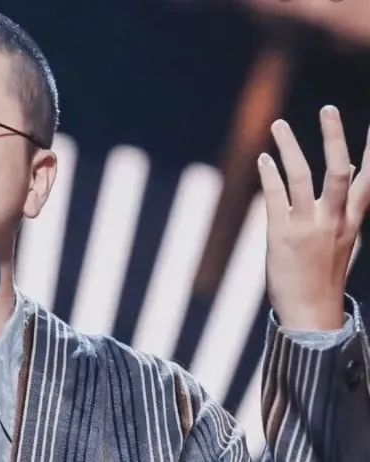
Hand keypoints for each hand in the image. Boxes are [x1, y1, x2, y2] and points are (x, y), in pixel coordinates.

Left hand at [258, 105, 369, 330]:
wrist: (310, 313)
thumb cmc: (324, 274)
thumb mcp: (344, 238)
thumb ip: (346, 205)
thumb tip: (348, 172)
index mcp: (351, 221)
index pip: (368, 180)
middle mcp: (333, 220)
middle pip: (338, 171)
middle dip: (334, 137)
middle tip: (327, 109)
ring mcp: (307, 226)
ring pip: (301, 178)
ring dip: (289, 148)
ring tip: (278, 124)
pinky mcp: (282, 234)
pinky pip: (275, 197)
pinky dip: (269, 174)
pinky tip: (263, 158)